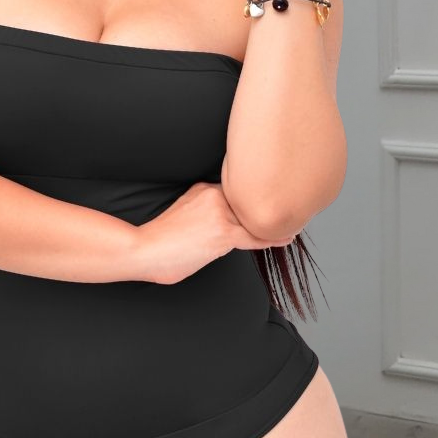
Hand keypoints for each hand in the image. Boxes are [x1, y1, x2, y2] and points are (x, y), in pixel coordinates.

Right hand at [136, 182, 294, 285]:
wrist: (144, 249)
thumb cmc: (160, 239)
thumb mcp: (182, 210)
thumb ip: (203, 208)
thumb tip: (220, 223)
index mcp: (203, 187)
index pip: (237, 193)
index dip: (253, 200)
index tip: (268, 202)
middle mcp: (214, 195)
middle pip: (249, 204)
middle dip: (266, 209)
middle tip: (289, 210)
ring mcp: (220, 214)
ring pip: (254, 219)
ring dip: (273, 223)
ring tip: (292, 222)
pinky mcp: (223, 234)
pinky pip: (255, 236)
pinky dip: (272, 237)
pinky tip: (287, 236)